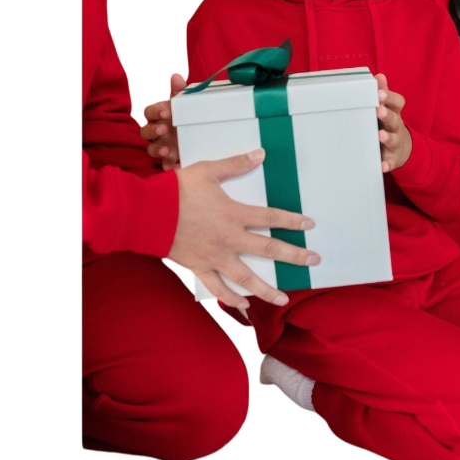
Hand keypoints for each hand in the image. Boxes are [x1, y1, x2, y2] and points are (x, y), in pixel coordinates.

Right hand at [141, 72, 186, 169]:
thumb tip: (176, 76)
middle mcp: (157, 129)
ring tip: (167, 150)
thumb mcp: (184, 100)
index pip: (148, 111)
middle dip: (153, 130)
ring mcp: (161, 144)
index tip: (166, 112)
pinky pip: (165, 164)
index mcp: (158, 114)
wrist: (202, 133)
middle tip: (165, 129)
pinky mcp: (170, 158)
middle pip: (146, 131)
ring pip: (151, 149)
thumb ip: (179, 89)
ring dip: (157, 150)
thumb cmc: (186, 112)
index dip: (154, 111)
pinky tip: (176, 165)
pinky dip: (169, 165)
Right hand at [170, 150, 319, 308]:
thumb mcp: (208, 171)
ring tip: (284, 298)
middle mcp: (228, 238)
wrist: (145, 214)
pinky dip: (230, 298)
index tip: (309, 225)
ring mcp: (214, 257)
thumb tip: (261, 154)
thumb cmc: (176, 190)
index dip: (291, 221)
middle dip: (293, 256)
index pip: (270, 218)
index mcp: (233, 214)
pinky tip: (243, 305)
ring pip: (245, 277)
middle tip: (314, 261)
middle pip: (267, 249)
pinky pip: (217, 287)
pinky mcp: (198, 267)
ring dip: (266, 289)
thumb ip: (236, 164)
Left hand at [374, 73, 411, 172]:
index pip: (397, 102)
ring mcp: (395, 143)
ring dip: (387, 138)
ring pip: (393, 140)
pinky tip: (382, 167)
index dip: (390, 97)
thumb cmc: (389, 123)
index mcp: (394, 112)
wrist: (403, 149)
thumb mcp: (388, 108)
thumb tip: (378, 75)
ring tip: (381, 136)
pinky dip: (387, 164)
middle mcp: (396, 126)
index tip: (380, 92)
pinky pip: (390, 162)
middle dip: (387, 115)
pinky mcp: (392, 158)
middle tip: (379, 110)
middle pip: (394, 120)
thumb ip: (383, 92)